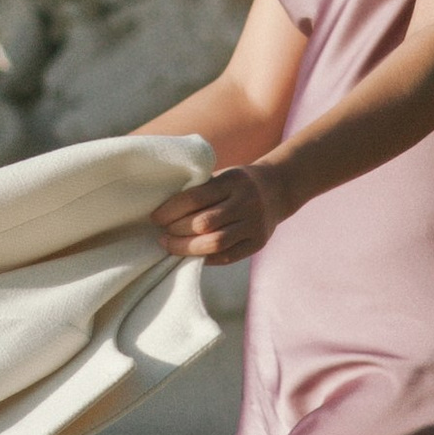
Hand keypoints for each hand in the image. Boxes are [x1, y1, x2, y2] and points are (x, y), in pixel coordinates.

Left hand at [152, 161, 287, 264]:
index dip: (170, 210)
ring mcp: (255, 224)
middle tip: (162, 234)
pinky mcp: (258, 243)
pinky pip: (228, 256)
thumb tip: (163, 212)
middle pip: (204, 223)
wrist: (278, 188)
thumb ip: (199, 190)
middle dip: (177, 231)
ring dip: (187, 248)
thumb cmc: (237, 183)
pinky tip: (191, 254)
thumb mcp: (222, 176)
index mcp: (233, 181)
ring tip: (171, 246)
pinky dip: (206, 258)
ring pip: (216, 243)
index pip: (195, 198)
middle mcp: (246, 202)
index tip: (155, 217)